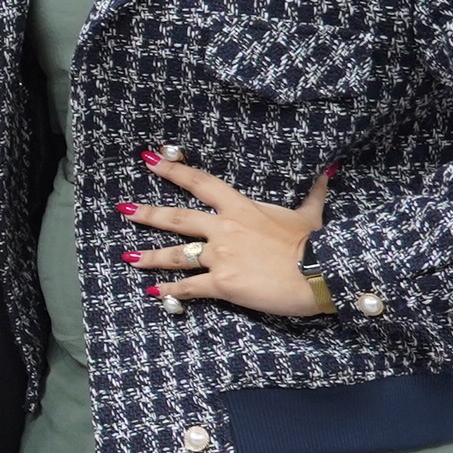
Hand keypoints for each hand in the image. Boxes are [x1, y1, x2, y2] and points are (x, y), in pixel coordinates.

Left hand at [125, 153, 332, 317]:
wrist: (321, 273)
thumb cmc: (316, 244)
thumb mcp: (311, 214)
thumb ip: (313, 193)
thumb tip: (328, 171)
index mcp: (241, 208)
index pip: (201, 183)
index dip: (174, 171)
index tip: (150, 160)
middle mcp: (224, 229)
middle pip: (176, 219)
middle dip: (147, 214)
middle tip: (124, 209)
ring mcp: (220, 256)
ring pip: (175, 255)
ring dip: (149, 257)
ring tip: (129, 257)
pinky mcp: (222, 284)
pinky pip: (189, 287)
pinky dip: (170, 291)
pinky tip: (155, 293)